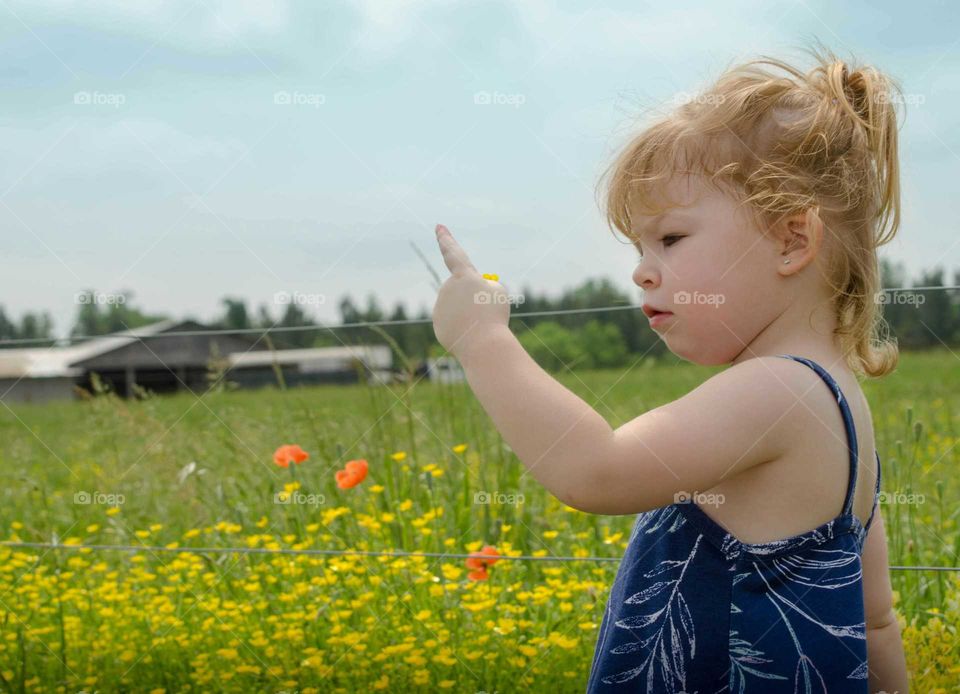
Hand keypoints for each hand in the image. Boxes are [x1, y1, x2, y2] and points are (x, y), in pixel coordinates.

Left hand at [431, 223, 510, 361]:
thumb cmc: (494, 316)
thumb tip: (467, 297)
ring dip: (470, 315)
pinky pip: (453, 324)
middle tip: (486, 312)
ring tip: (479, 324)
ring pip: (458, 309)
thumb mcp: (499, 294)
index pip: (453, 253)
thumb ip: (483, 288)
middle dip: (474, 300)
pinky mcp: (438, 325)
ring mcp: (440, 307)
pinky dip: (463, 329)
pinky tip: (470, 335)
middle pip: (463, 291)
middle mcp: (448, 288)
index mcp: (463, 276)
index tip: (438, 226)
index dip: (446, 239)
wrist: (483, 345)